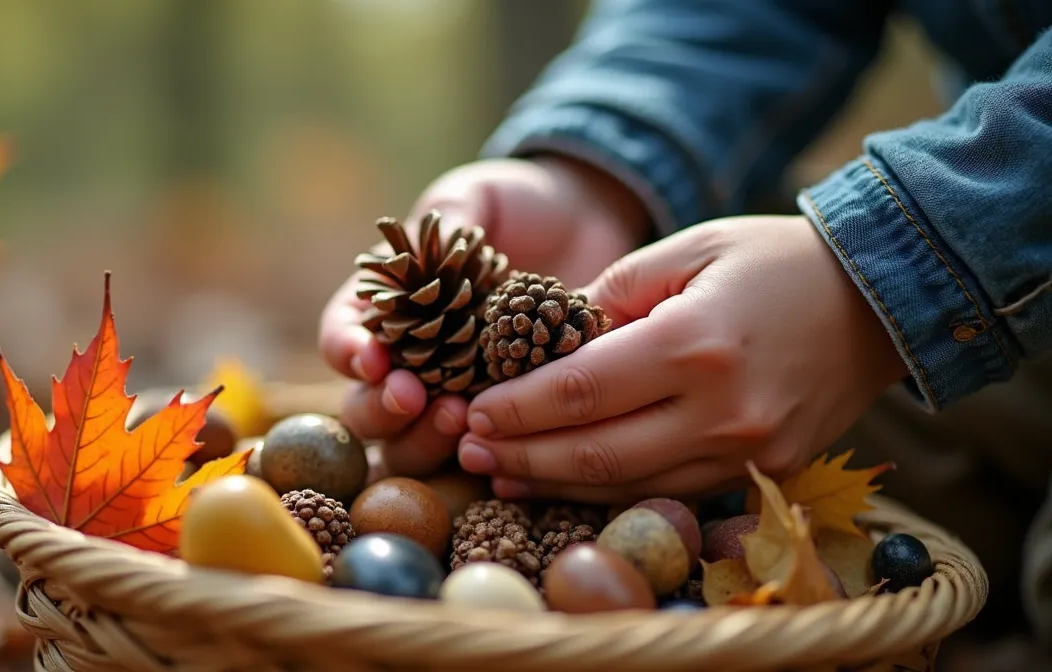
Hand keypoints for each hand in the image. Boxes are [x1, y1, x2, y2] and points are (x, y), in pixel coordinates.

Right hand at [318, 156, 649, 475]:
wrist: (588, 227)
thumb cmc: (520, 207)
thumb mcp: (480, 196)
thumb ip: (447, 215)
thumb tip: (421, 239)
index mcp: (385, 305)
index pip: (342, 336)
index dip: (347, 351)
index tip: (372, 359)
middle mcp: (408, 359)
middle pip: (363, 406)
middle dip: (380, 408)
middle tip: (413, 396)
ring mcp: (452, 396)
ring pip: (408, 446)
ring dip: (422, 440)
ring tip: (458, 416)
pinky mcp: (499, 420)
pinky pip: (474, 455)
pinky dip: (478, 455)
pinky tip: (500, 440)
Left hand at [456, 215, 909, 501]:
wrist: (876, 302)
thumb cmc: (772, 262)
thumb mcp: (688, 250)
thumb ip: (612, 293)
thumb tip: (546, 338)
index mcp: (695, 344)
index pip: (579, 392)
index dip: (517, 407)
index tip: (472, 409)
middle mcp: (722, 411)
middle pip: (596, 454)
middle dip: (522, 455)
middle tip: (466, 451)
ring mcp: (748, 452)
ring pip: (629, 485)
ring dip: (555, 484)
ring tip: (498, 473)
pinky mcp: (766, 473)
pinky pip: (669, 491)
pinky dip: (610, 491)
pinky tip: (565, 483)